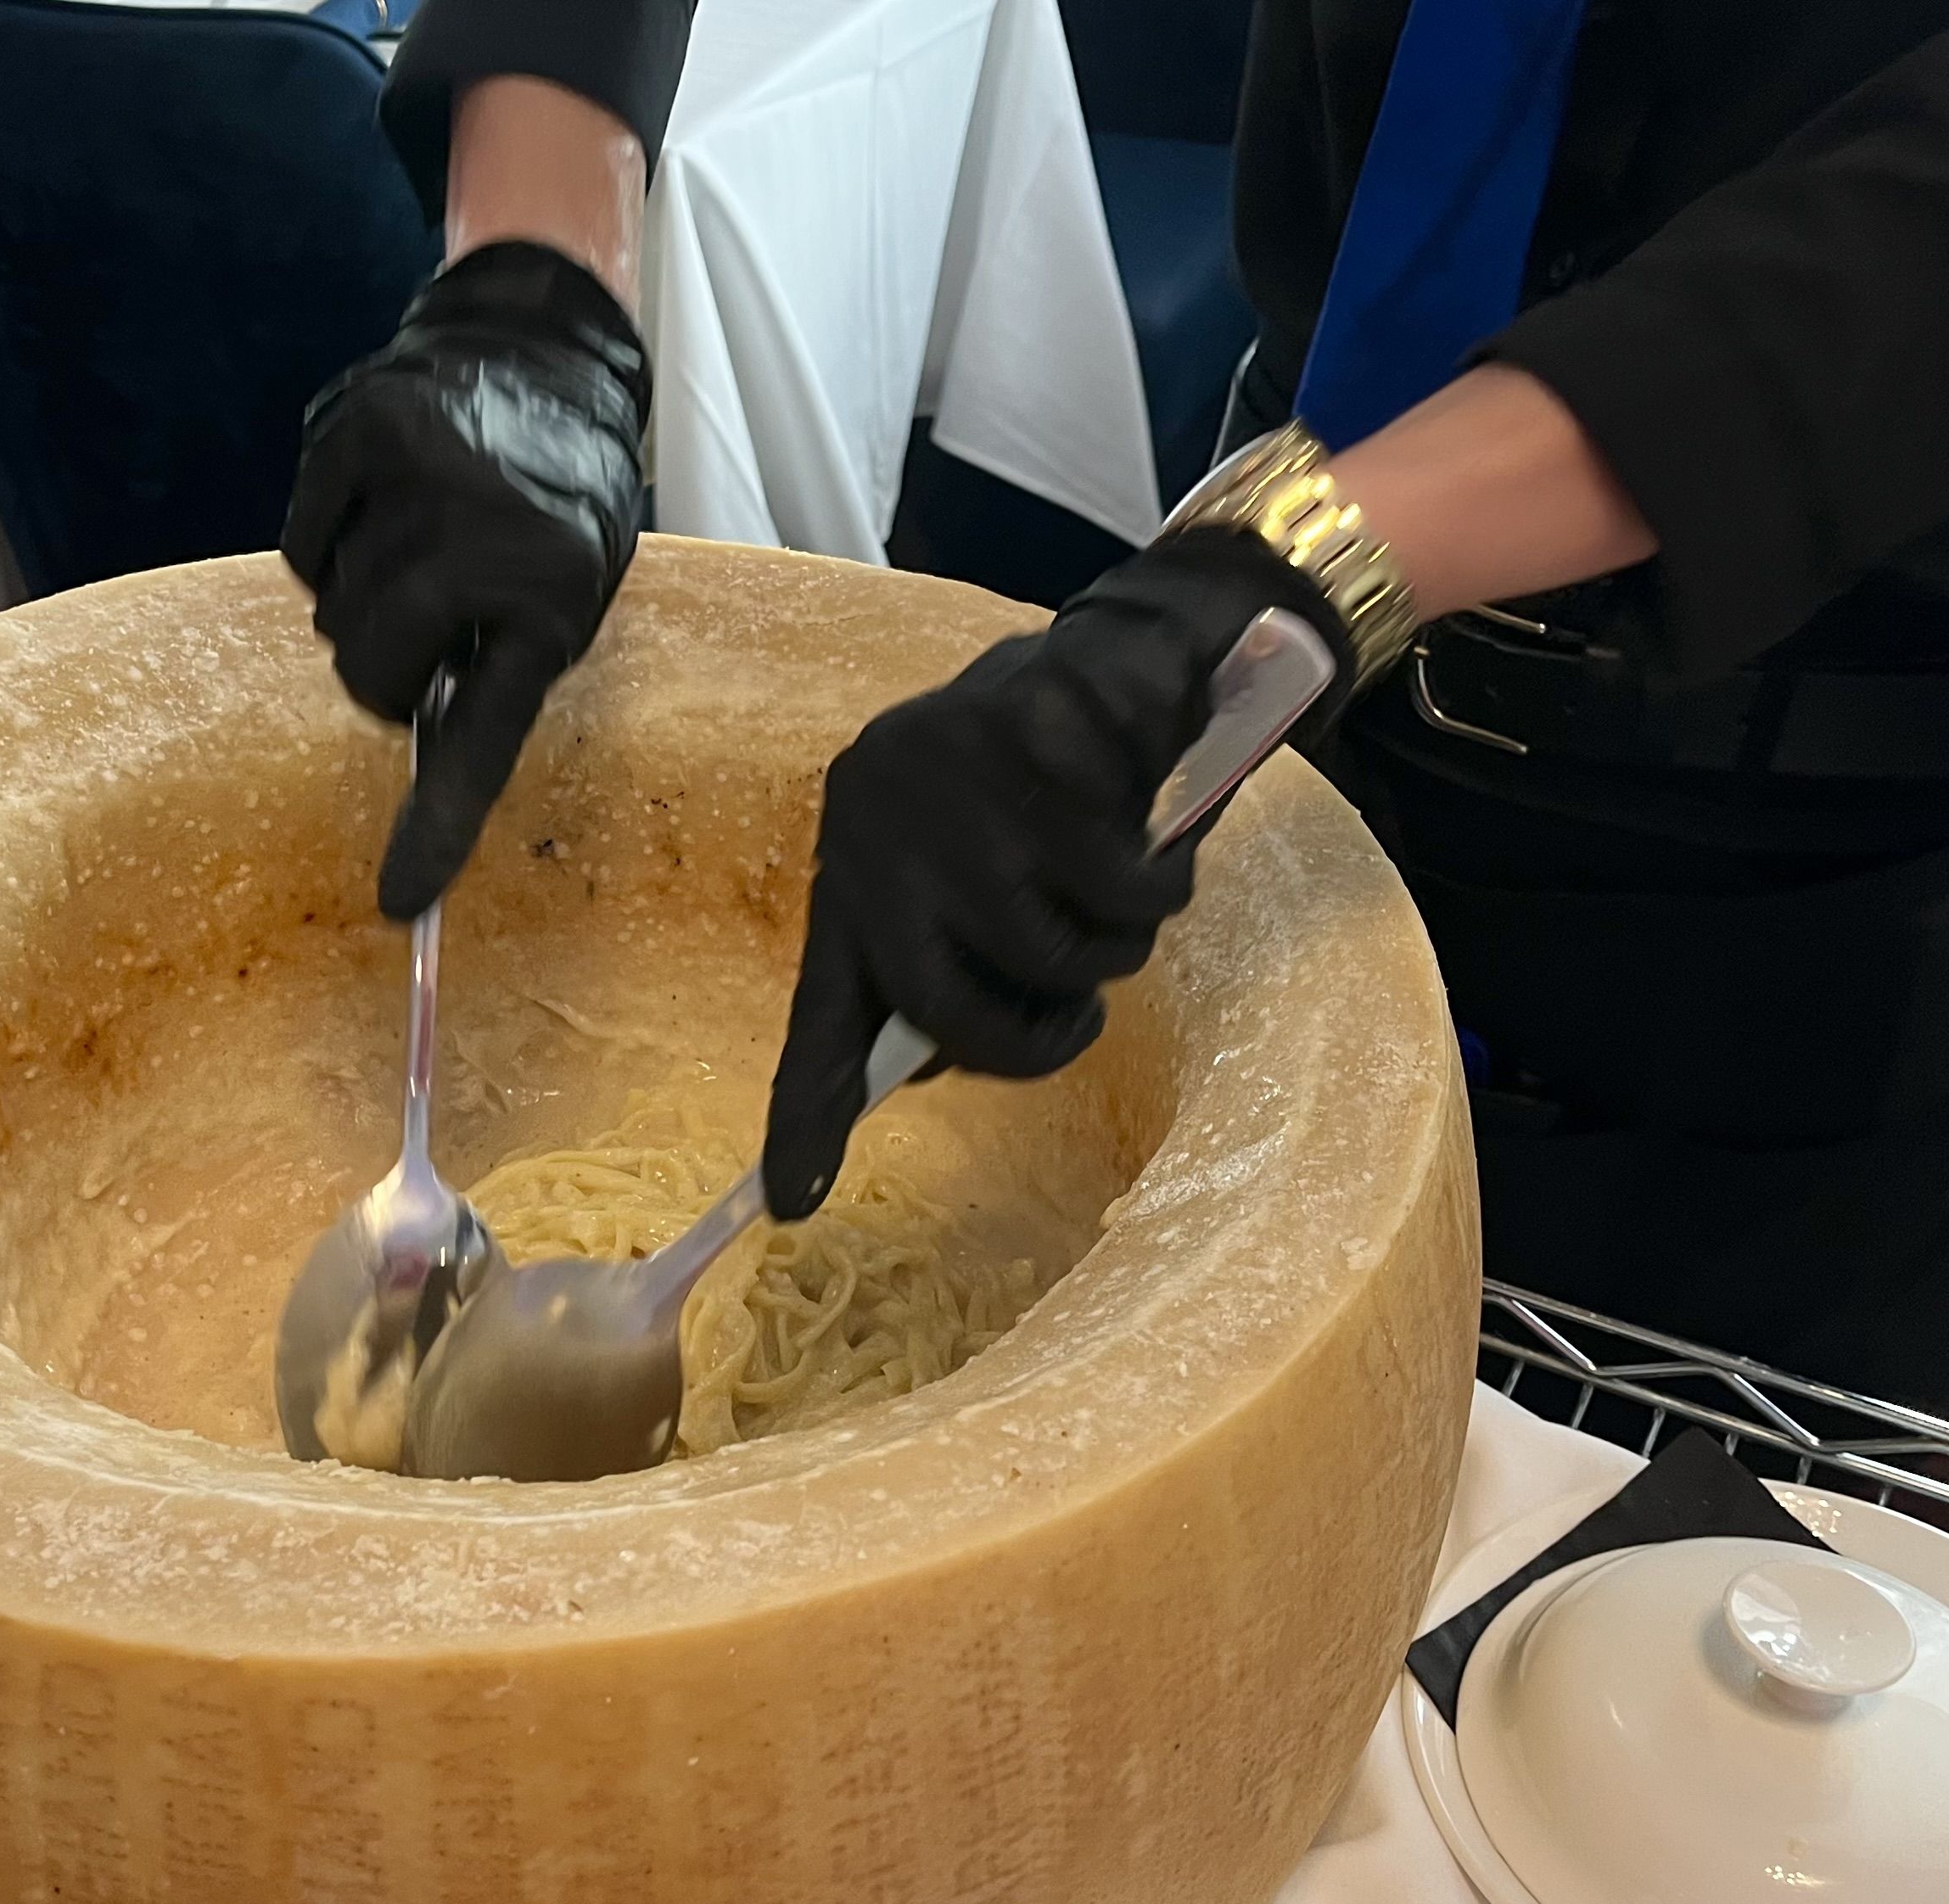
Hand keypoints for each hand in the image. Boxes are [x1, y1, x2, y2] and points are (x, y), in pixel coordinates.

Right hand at [283, 239, 648, 918]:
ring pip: (329, 616)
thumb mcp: (569, 587)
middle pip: (369, 679)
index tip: (400, 902)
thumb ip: (498, 662)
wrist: (544, 354)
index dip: (438, 828)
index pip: (483, 739)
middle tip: (426, 628)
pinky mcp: (352, 431)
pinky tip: (378, 506)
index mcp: (552, 597)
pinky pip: (298, 546)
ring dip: (359, 601)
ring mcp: (414, 478)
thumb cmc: (557, 497)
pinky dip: (323, 544)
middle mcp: (484, 537)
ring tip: (418, 544)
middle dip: (384, 673)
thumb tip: (412, 740)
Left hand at [761, 529, 1333, 1218]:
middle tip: (1080, 1012)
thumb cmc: (1047, 797)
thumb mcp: (980, 881)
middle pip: (949, 1009)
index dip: (810, 1109)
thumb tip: (924, 1068)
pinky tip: (1155, 854)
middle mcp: (878, 825)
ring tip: (1123, 906)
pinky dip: (1157, 893)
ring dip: (1112, 955)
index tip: (791, 1200)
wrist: (1120, 658)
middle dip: (1036, 1036)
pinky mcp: (1033, 744)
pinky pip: (1118, 888)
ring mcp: (952, 785)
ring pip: (1048, 952)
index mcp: (853, 867)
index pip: (824, 1010)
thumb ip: (950, 963)